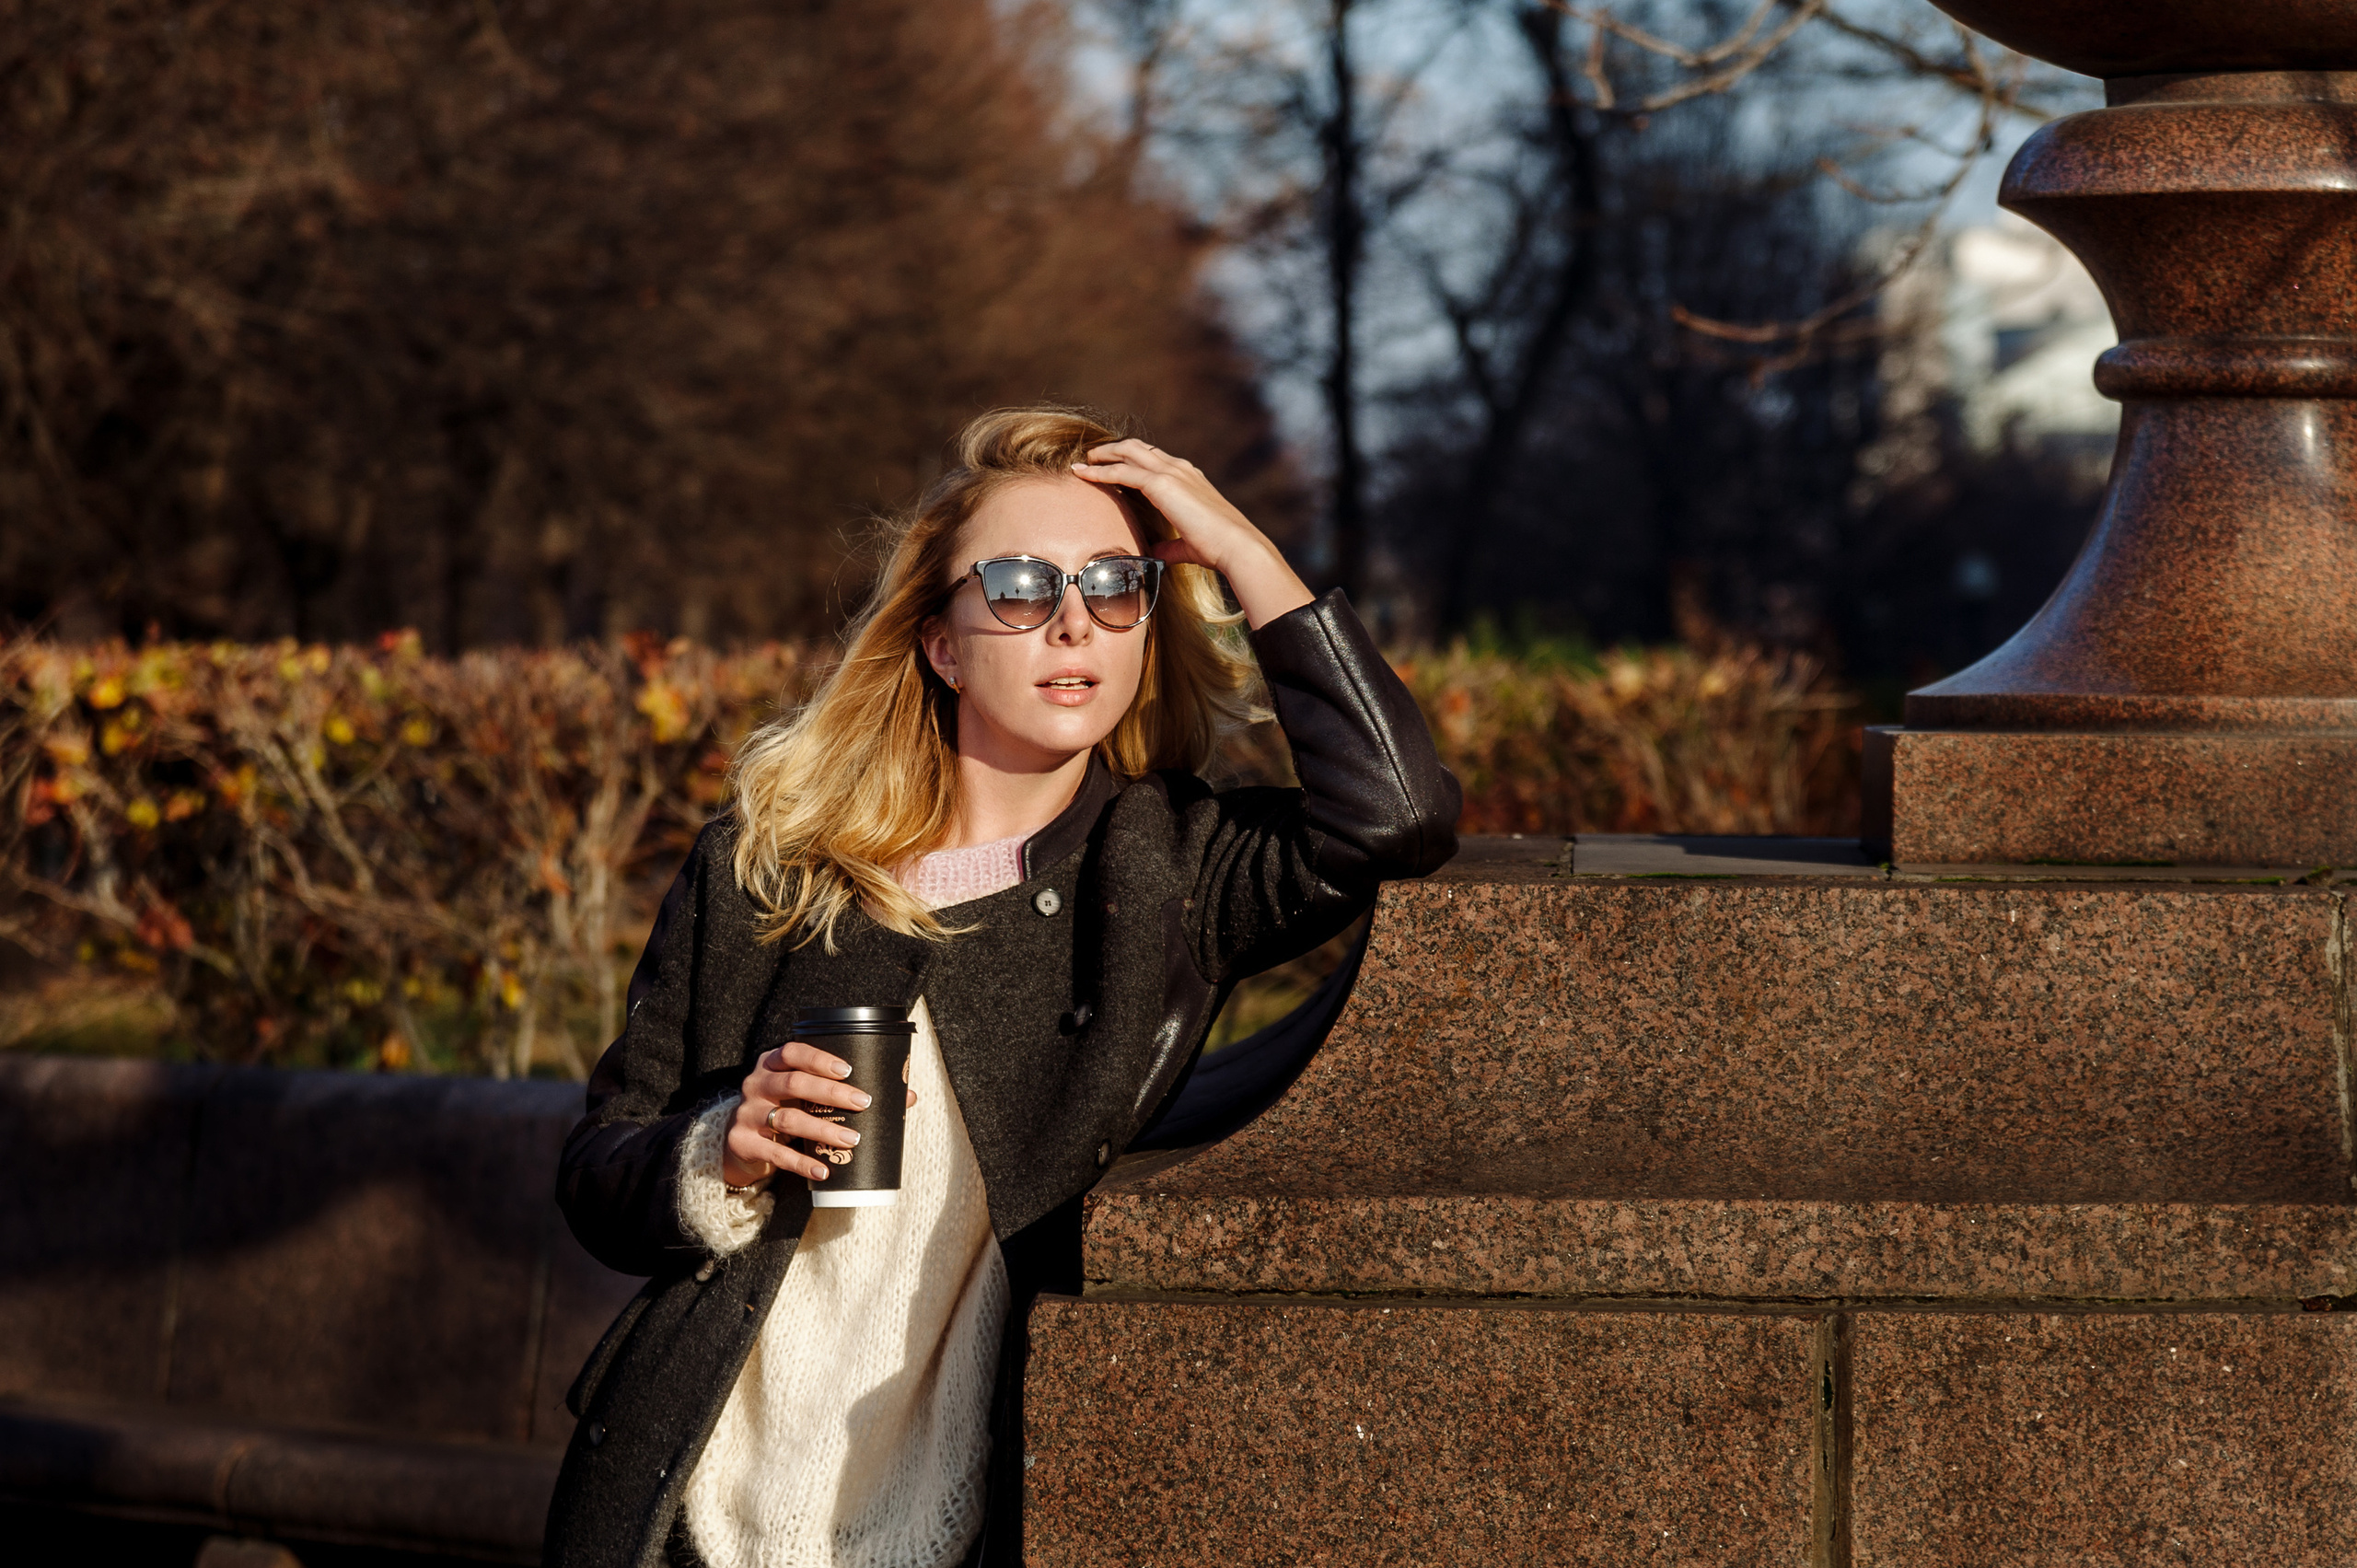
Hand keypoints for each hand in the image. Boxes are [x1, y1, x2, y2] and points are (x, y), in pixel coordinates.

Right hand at [720, 1041, 919, 1188]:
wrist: (737, 1143)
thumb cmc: (784, 1110)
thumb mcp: (803, 1097)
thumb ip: (843, 1092)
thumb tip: (907, 1096)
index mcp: (771, 1065)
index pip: (792, 1052)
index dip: (820, 1059)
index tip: (849, 1070)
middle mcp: (755, 1084)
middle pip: (794, 1084)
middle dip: (831, 1093)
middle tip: (863, 1103)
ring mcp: (747, 1114)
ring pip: (788, 1119)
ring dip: (824, 1130)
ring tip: (853, 1139)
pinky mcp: (743, 1144)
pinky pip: (776, 1154)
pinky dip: (803, 1163)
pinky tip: (825, 1170)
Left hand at [1071, 439, 1313, 628]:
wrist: (1235, 545)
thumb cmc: (1217, 548)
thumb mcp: (1188, 544)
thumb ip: (1170, 545)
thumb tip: (1155, 553)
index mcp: (1189, 478)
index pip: (1155, 460)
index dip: (1132, 459)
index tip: (1112, 464)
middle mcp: (1180, 469)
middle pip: (1138, 448)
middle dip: (1114, 450)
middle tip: (1093, 456)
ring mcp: (1172, 473)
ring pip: (1128, 453)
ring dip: (1103, 455)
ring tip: (1084, 461)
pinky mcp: (1162, 484)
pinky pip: (1123, 471)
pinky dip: (1101, 471)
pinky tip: (1084, 474)